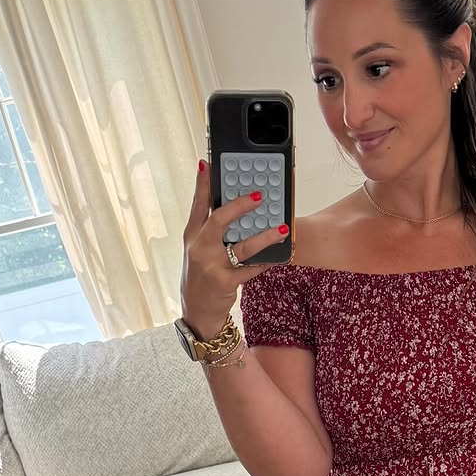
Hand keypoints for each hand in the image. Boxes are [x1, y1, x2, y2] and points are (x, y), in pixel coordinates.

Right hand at [180, 160, 289, 338]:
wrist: (196, 312)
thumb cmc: (201, 277)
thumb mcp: (197, 250)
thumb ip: (209, 229)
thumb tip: (233, 207)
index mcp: (192, 236)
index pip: (198, 204)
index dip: (203, 184)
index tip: (209, 163)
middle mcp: (199, 248)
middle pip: (218, 220)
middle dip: (239, 205)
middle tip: (259, 196)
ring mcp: (212, 266)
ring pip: (242, 246)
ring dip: (265, 237)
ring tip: (283, 229)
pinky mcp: (225, 283)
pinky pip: (251, 268)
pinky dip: (266, 261)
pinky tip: (279, 255)